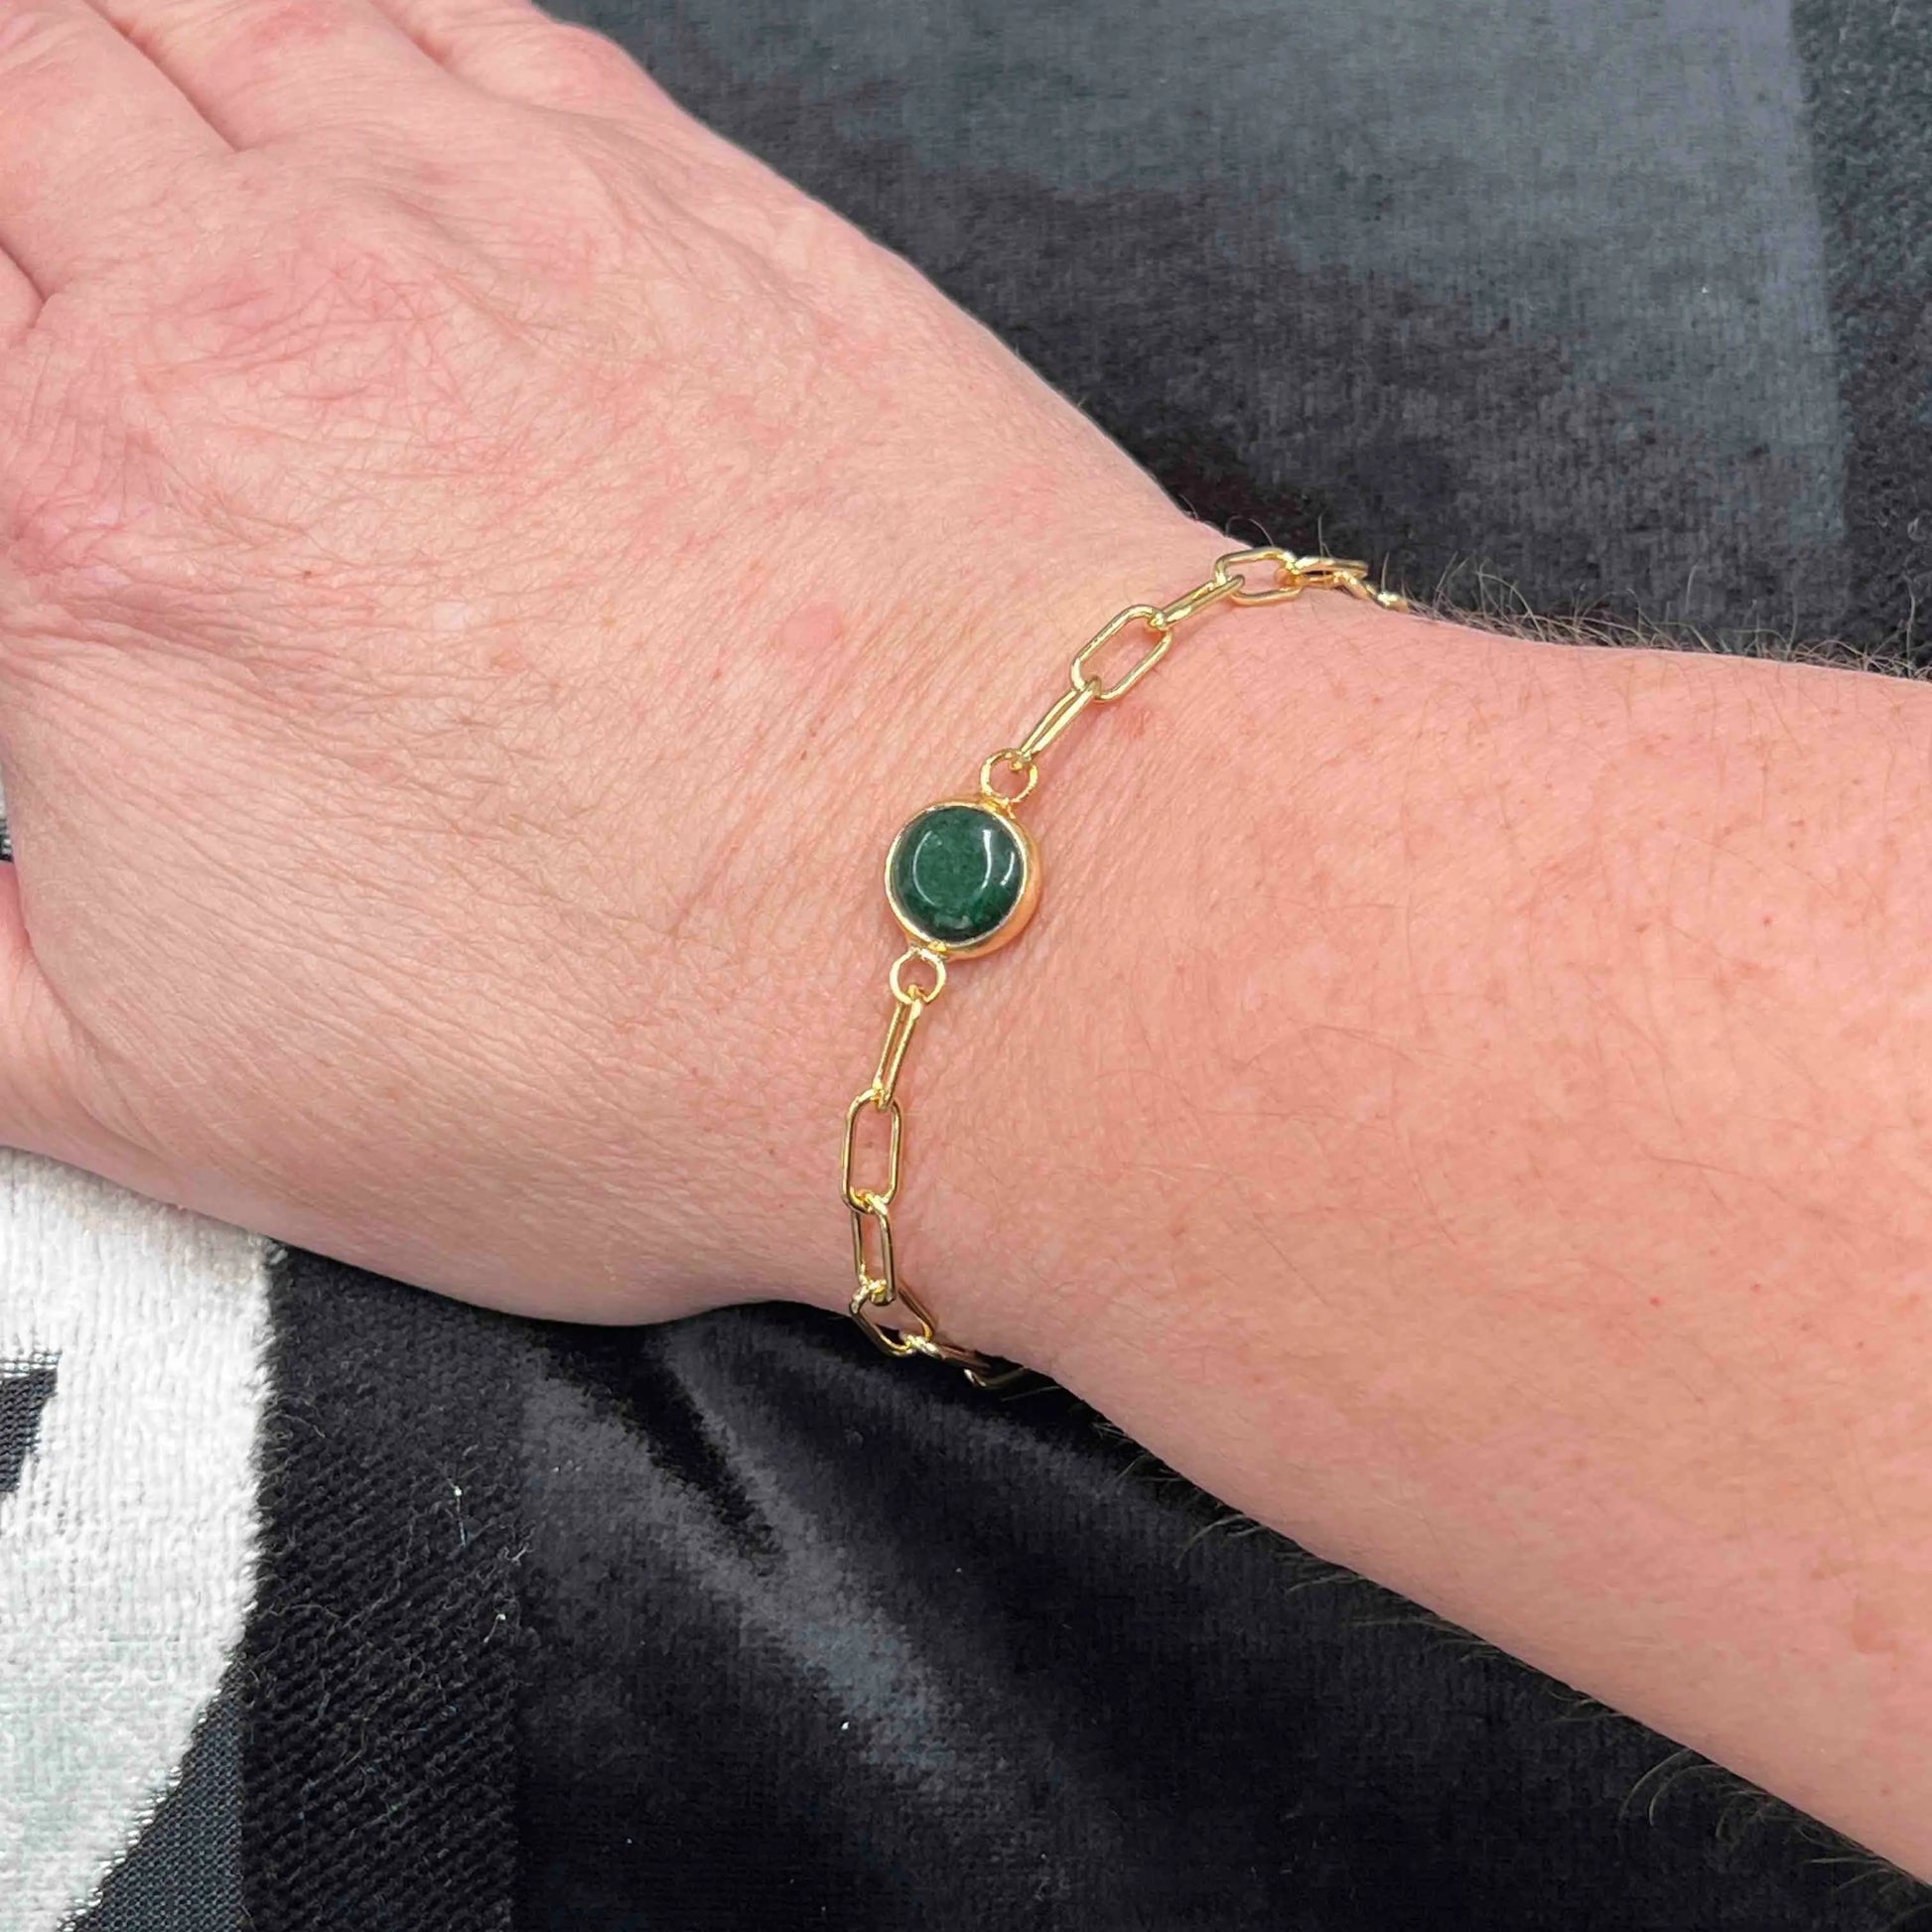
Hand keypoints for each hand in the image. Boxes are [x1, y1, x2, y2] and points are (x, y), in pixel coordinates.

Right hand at [0, 0, 1223, 1320]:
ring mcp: (486, 220)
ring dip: (146, 70)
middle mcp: (252, 306)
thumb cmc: (626, 1044)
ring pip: (217, 26)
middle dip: (30, 184)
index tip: (59, 468)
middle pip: (34, 110)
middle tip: (78, 290)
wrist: (997, 938)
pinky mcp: (688, 200)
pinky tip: (355, 96)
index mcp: (74, 517)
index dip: (6, 362)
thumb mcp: (176, 1096)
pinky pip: (453, 24)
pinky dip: (362, 39)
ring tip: (141, 141)